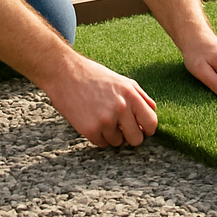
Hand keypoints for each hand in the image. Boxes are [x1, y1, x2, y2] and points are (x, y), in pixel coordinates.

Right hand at [40, 55, 158, 147]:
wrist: (64, 73)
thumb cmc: (93, 76)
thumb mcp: (122, 81)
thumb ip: (140, 96)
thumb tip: (152, 111)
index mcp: (131, 95)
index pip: (151, 122)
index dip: (147, 129)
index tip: (141, 129)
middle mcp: (121, 108)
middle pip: (137, 139)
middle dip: (130, 137)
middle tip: (121, 129)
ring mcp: (106, 120)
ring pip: (118, 142)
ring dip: (111, 134)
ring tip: (101, 118)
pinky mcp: (90, 129)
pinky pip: (102, 143)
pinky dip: (98, 136)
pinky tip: (91, 121)